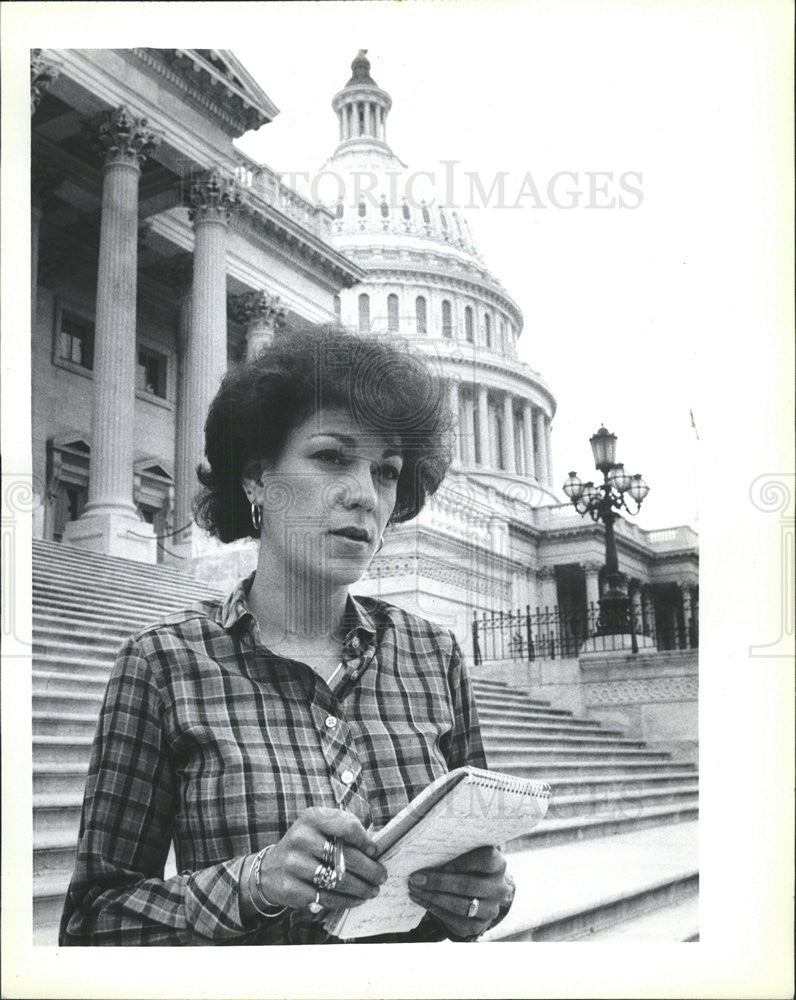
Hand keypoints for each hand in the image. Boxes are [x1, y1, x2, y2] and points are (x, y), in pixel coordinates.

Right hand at [241, 807, 386, 918]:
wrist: (271, 868)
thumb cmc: (306, 846)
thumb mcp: (319, 827)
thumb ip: (343, 830)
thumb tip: (374, 849)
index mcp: (312, 817)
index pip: (346, 826)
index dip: (365, 840)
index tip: (375, 851)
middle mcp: (301, 837)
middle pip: (346, 856)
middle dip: (369, 869)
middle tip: (381, 876)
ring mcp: (294, 863)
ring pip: (338, 880)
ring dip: (361, 888)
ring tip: (372, 891)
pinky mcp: (291, 887)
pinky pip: (326, 897)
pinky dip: (346, 900)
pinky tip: (356, 899)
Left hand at [407, 846, 510, 938]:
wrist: (478, 896)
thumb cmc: (467, 868)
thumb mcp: (468, 856)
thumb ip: (456, 853)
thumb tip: (427, 855)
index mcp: (498, 865)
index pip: (487, 859)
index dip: (465, 862)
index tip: (444, 864)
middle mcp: (499, 889)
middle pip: (469, 885)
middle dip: (439, 882)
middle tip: (416, 878)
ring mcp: (490, 910)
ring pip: (460, 905)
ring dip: (433, 897)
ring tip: (414, 889)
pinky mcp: (477, 926)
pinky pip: (454, 919)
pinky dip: (434, 909)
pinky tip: (420, 900)